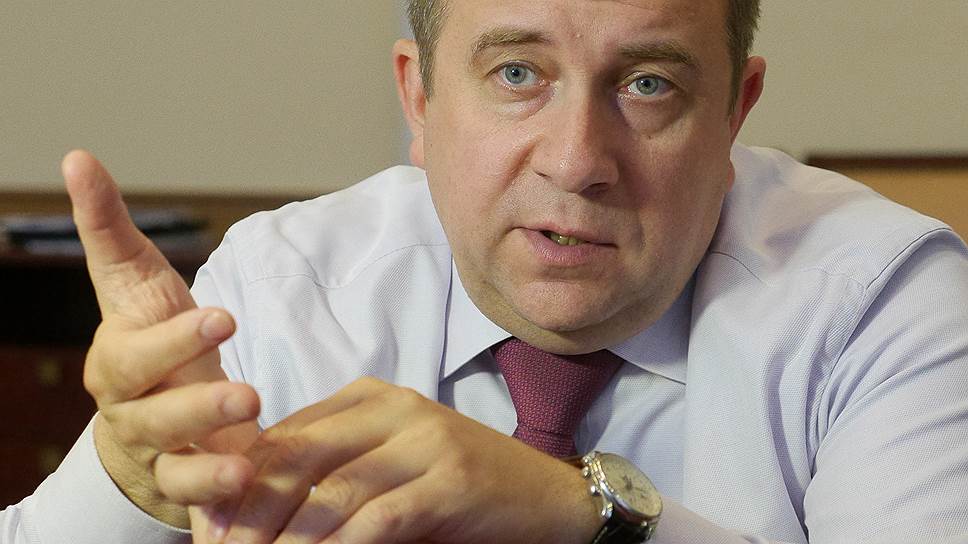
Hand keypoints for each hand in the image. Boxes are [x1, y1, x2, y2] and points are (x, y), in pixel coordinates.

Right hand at [63, 150, 261, 525]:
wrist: (154, 411)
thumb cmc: (151, 339)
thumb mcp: (136, 283)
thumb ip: (110, 228)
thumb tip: (78, 157)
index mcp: (119, 360)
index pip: (136, 352)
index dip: (174, 339)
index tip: (224, 317)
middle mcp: (130, 410)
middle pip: (152, 413)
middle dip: (197, 404)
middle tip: (247, 394)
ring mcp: (157, 453)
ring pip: (173, 463)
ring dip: (210, 462)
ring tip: (249, 457)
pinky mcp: (184, 484)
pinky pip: (196, 500)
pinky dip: (218, 497)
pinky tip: (249, 486)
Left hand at [193, 377, 600, 543]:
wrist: (543, 494)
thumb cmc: (456, 485)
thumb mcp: (389, 467)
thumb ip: (333, 474)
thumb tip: (252, 514)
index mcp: (371, 396)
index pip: (286, 433)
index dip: (240, 482)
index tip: (209, 528)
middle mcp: (396, 407)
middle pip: (301, 457)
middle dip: (252, 512)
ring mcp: (427, 440)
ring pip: (335, 491)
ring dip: (289, 540)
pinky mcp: (451, 480)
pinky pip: (381, 518)